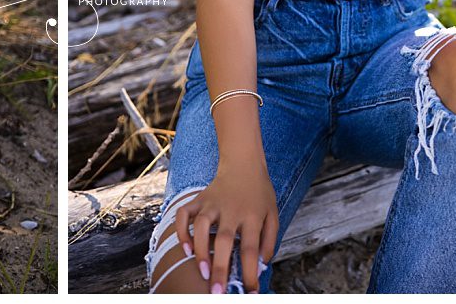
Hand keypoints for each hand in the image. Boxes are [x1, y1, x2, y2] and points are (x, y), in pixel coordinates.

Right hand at [183, 164, 278, 292]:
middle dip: (220, 268)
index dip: (251, 273)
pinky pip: (184, 214)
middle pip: (224, 241)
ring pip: (201, 226)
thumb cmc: (259, 192)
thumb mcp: (273, 214)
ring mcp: (212, 203)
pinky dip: (182, 231)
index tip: (251, 292)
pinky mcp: (198, 199)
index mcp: (252, 216)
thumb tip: (261, 263)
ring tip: (201, 271)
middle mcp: (231, 210)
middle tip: (217, 291)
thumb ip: (269, 239)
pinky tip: (185, 248)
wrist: (243, 163)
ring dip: (200, 250)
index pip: (251, 249)